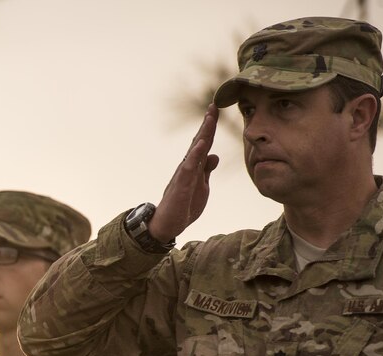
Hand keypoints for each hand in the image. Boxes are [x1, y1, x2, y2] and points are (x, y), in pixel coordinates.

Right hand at [148, 104, 219, 242]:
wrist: (167, 224)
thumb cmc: (183, 206)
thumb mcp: (201, 186)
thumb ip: (206, 171)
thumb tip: (213, 155)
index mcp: (194, 167)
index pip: (203, 144)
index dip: (210, 127)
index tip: (215, 110)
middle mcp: (188, 166)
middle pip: (199, 141)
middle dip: (207, 124)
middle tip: (214, 105)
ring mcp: (184, 174)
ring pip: (195, 150)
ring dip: (203, 133)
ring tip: (209, 118)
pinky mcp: (181, 184)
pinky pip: (189, 167)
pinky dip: (195, 155)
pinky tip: (201, 144)